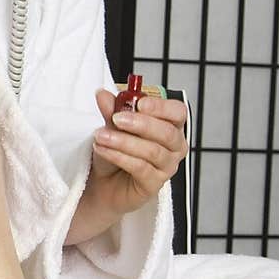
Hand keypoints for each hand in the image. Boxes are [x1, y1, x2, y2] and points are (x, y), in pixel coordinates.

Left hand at [89, 86, 187, 216]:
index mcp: (171, 125)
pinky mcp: (154, 184)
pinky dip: (119, 156)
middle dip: (140, 123)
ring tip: (101, 136)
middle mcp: (174, 146)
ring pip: (152, 151)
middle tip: (116, 118)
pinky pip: (140, 168)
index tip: (139, 102)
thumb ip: (112, 110)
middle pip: (167, 132)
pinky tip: (103, 149)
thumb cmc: (116, 151)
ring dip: (123, 141)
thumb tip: (103, 94)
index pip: (177, 112)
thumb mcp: (112, 126)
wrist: (104, 182)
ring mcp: (167, 167)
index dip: (161, 107)